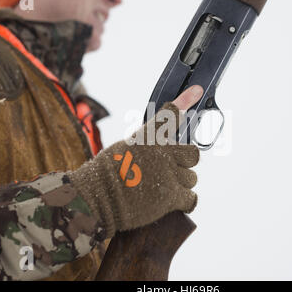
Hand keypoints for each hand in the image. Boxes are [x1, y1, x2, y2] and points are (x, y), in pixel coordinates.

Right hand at [69, 86, 203, 237]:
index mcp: (148, 138)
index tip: (196, 90)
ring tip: (162, 189)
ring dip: (181, 184)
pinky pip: (191, 198)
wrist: (96, 198)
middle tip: (171, 170)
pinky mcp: (171, 197)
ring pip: (191, 178)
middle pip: (193, 154)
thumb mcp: (123, 148)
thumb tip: (161, 148)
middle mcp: (162, 153)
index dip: (184, 101)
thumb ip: (145, 146)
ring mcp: (169, 175)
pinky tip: (174, 200)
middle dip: (184, 162)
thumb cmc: (105, 175)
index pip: (170, 116)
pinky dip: (185, 200)